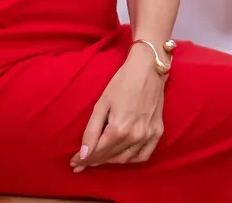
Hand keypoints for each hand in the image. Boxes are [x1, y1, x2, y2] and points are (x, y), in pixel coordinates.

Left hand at [75, 46, 165, 170]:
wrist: (148, 68)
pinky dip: (131, 159)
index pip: (97, 152)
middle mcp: (134, 136)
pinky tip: (121, 156)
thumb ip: (91, 131)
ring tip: (98, 159)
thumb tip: (83, 154)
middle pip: (109, 156)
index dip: (83, 159)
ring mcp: (148, 135)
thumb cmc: (122, 82)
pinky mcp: (158, 132)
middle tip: (81, 162)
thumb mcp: (102, 104)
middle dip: (93, 160)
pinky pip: (144, 155)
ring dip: (110, 161)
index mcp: (118, 129)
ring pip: (125, 158)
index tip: (73, 163)